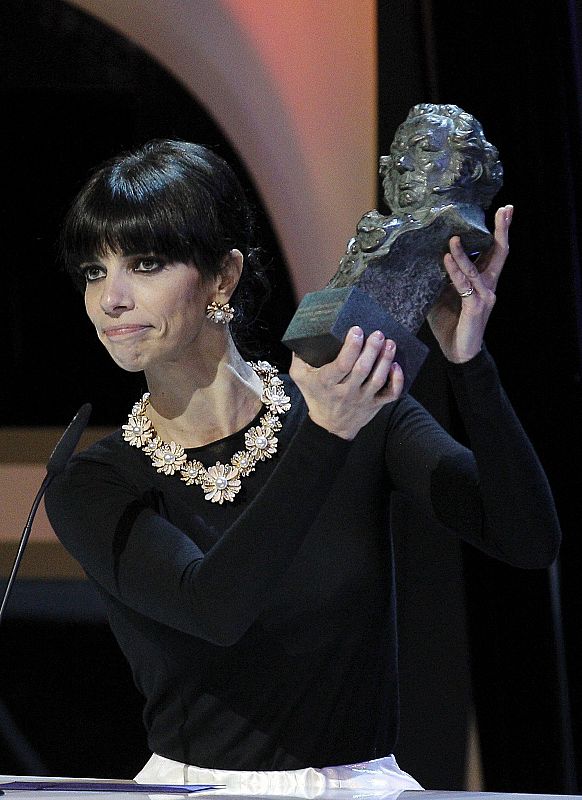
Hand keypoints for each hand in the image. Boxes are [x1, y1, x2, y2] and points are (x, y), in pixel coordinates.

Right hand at [290, 327, 403, 439]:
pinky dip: (397, 381)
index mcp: (327, 382)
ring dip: (385, 360)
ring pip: (378, 379)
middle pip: (362, 369)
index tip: (357, 331)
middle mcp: (345, 392)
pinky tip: (397, 366)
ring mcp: (362, 399)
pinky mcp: (375, 404)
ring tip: (390, 343)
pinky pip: (390, 395)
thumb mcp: (300, 377)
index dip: (351, 347)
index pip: (341, 365)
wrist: (329, 427)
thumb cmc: (316, 396)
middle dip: (372, 349)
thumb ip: (299, 357)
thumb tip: (303, 334)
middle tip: (378, 334)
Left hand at [427, 204, 512, 362]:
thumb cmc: (450, 323)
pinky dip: (454, 271)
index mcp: (484, 281)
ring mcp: (484, 296)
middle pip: (499, 253)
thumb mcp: (442, 294)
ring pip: (476, 268)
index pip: (494, 251)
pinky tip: (446, 259)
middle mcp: (489, 286)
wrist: (458, 352)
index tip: (504, 211)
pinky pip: (464, 285)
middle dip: (501, 230)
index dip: (500, 231)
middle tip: (504, 209)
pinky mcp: (475, 307)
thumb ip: (440, 277)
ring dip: (462, 252)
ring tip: (453, 238)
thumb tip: (423, 258)